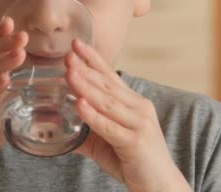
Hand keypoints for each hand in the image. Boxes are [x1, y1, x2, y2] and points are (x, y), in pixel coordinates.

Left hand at [65, 39, 190, 191]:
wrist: (161, 187)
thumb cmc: (136, 162)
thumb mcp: (108, 142)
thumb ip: (87, 132)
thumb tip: (59, 128)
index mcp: (133, 103)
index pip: (111, 76)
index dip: (93, 59)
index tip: (76, 44)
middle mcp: (138, 108)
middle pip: (107, 84)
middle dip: (85, 68)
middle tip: (67, 54)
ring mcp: (139, 123)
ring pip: (107, 102)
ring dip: (86, 86)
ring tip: (69, 73)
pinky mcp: (135, 141)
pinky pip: (109, 126)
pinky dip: (93, 115)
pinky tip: (80, 105)